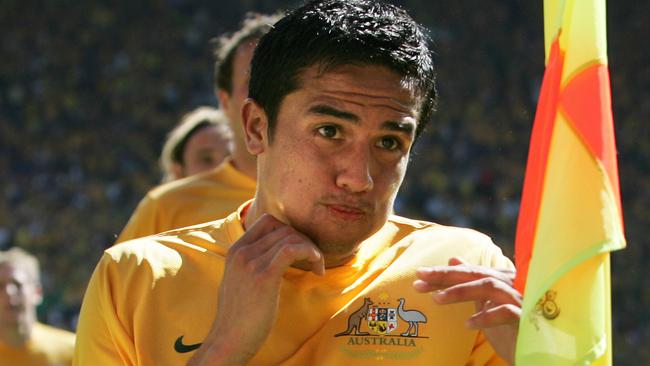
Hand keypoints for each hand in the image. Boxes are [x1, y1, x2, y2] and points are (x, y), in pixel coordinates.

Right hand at [188, 214, 324, 365]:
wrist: (228, 340)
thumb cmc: (239, 316)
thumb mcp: (240, 280)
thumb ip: (252, 263)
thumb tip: (276, 256)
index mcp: (236, 250)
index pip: (268, 221)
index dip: (290, 231)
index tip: (300, 249)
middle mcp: (242, 252)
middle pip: (283, 229)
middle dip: (304, 241)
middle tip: (314, 260)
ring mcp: (251, 263)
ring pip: (290, 237)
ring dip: (311, 249)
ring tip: (317, 268)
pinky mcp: (264, 277)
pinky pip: (292, 250)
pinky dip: (310, 253)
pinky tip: (317, 269)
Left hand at [413, 257, 519, 364]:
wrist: (537, 353)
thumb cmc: (510, 329)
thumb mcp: (485, 304)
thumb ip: (471, 282)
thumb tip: (453, 259)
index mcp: (501, 279)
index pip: (468, 272)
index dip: (443, 273)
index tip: (418, 276)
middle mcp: (512, 284)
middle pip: (476, 274)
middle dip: (446, 276)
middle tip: (419, 281)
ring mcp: (522, 299)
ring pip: (489, 286)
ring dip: (460, 291)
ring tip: (436, 300)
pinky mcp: (529, 317)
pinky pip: (506, 311)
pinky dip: (487, 316)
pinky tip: (468, 324)